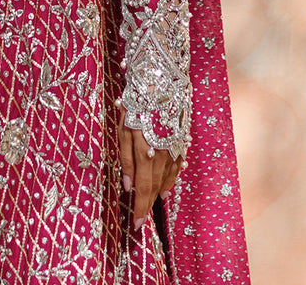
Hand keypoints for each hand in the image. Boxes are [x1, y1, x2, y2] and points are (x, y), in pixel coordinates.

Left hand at [118, 107, 183, 230]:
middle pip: (155, 186)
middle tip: (140, 221)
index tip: (136, 224)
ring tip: (150, 205)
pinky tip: (166, 188)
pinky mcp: (181, 140)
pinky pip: (177, 167)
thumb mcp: (124, 128)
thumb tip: (128, 186)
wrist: (160, 80)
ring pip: (166, 178)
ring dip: (157, 193)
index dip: (140, 207)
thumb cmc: (136, 103)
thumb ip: (126, 158)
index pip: (143, 188)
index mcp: (146, 152)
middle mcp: (162, 154)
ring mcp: (174, 148)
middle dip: (147, 205)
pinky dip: (171, 180)